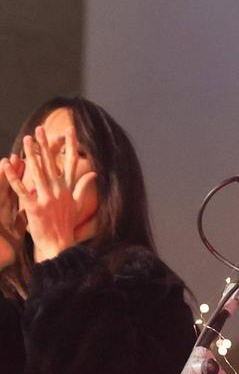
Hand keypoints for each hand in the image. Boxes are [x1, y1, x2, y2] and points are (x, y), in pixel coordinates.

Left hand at [0, 125, 97, 261]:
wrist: (59, 244)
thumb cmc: (67, 224)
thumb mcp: (78, 204)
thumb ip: (84, 186)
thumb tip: (94, 173)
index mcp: (69, 188)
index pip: (71, 162)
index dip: (71, 145)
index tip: (70, 130)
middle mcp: (59, 191)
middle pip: (51, 163)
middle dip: (45, 145)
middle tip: (39, 129)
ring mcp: (47, 198)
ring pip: (37, 172)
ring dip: (31, 155)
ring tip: (26, 140)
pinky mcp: (34, 207)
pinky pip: (21, 189)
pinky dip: (13, 176)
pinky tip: (7, 164)